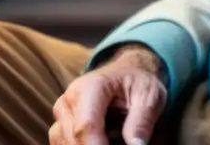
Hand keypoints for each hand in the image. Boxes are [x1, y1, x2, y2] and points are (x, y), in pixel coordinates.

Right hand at [50, 45, 167, 144]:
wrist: (127, 71)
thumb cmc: (138, 82)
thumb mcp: (149, 96)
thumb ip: (141, 121)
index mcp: (92, 86)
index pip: (87, 125)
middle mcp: (70, 97)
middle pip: (74, 138)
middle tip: (121, 142)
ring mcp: (62, 111)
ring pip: (66, 143)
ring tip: (114, 137)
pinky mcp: (60, 123)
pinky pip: (63, 143)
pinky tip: (101, 140)